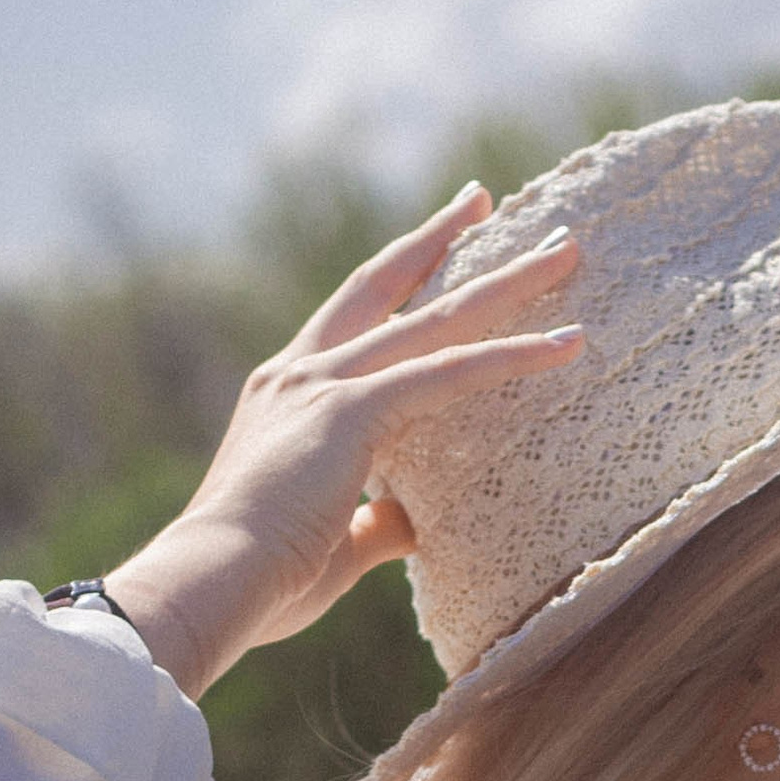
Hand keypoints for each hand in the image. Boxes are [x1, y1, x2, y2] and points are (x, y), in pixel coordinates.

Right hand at [103, 185, 585, 699]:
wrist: (212, 582)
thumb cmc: (258, 582)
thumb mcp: (327, 544)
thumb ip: (371, 525)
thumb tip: (406, 524)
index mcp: (287, 397)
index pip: (353, 323)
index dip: (396, 283)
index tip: (433, 247)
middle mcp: (302, 373)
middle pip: (386, 285)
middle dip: (440, 239)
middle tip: (484, 197)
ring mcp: (325, 385)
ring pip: (434, 318)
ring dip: (507, 281)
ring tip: (565, 248)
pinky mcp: (352, 411)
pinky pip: (449, 372)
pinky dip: (511, 356)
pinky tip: (567, 343)